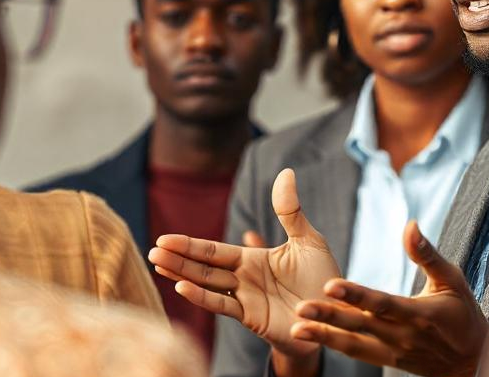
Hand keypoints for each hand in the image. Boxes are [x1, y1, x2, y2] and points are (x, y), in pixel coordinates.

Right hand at [149, 168, 340, 357]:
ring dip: (182, 273)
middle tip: (151, 250)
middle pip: (204, 265)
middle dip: (178, 258)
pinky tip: (182, 286)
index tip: (164, 238)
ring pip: (207, 283)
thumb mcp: (307, 239)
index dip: (190, 244)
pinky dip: (202, 296)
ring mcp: (246, 299)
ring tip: (158, 264)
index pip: (214, 250)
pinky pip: (223, 305)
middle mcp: (244, 278)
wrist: (337, 313)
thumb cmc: (322, 279)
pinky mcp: (252, 317)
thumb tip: (286, 171)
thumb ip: (290, 210)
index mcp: (252, 259)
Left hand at [289, 221, 488, 376]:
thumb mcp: (452, 278)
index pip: (382, 303)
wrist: (472, 359)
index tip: (331, 285)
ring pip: (354, 344)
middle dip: (329, 317)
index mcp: (419, 314)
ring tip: (298, 327)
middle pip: (361, 325)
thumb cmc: (463, 312)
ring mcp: (394, 351)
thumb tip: (410, 224)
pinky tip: (313, 336)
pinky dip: (335, 345)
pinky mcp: (388, 360)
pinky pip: (358, 354)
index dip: (356, 295)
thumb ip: (427, 254)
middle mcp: (403, 336)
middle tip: (301, 307)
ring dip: (325, 336)